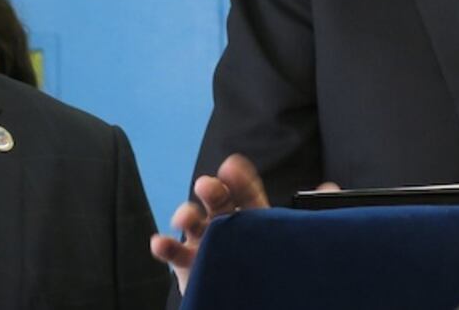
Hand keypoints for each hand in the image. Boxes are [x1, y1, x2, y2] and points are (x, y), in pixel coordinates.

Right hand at [149, 154, 269, 294]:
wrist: (237, 292)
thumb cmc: (256, 264)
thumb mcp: (271, 244)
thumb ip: (273, 231)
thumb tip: (299, 208)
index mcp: (249, 216)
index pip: (246, 193)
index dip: (240, 179)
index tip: (232, 166)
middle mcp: (224, 223)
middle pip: (218, 200)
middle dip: (212, 190)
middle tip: (206, 185)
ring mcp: (203, 240)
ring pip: (192, 220)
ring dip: (186, 214)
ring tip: (184, 218)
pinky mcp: (186, 261)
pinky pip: (173, 252)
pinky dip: (165, 246)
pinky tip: (160, 242)